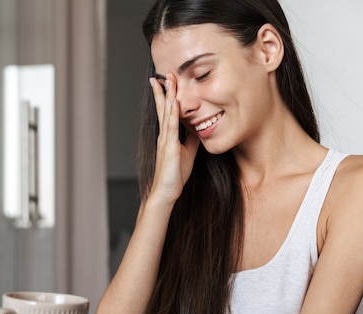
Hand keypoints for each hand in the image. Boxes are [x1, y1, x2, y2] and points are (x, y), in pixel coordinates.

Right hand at [149, 73, 199, 203]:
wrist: (165, 192)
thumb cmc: (174, 175)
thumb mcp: (188, 153)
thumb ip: (192, 140)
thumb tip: (199, 129)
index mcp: (167, 136)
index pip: (167, 112)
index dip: (167, 97)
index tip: (167, 82)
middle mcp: (164, 135)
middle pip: (164, 108)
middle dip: (164, 90)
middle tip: (163, 74)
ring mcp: (165, 140)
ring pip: (166, 113)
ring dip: (167, 95)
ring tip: (167, 80)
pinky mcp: (169, 147)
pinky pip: (171, 127)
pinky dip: (172, 113)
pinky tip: (174, 102)